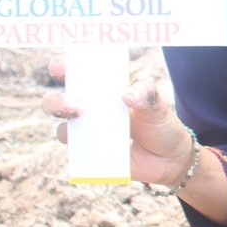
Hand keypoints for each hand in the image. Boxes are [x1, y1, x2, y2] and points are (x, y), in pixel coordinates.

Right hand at [40, 56, 195, 188]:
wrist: (170, 159)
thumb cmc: (161, 125)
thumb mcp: (158, 107)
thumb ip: (147, 95)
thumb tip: (127, 94)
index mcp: (103, 91)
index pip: (76, 74)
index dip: (63, 67)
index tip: (61, 68)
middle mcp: (89, 110)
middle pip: (56, 102)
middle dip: (57, 101)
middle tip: (74, 105)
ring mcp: (88, 133)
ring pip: (62, 128)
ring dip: (65, 127)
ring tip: (81, 124)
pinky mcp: (91, 154)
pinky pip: (77, 153)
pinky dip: (80, 150)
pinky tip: (91, 148)